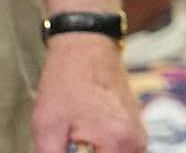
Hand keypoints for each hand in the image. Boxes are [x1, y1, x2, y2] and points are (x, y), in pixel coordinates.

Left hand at [31, 34, 147, 152]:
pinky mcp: (135, 126)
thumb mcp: (47, 127)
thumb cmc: (66, 81)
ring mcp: (138, 133)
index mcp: (119, 142)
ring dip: (96, 152)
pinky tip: (85, 133)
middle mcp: (137, 140)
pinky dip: (103, 149)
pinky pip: (120, 151)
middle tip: (70, 142)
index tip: (67, 147)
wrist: (86, 45)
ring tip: (76, 137)